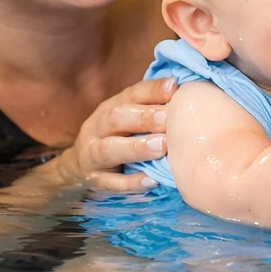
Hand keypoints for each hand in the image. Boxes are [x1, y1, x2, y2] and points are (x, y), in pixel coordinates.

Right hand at [55, 76, 175, 191]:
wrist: (79, 167)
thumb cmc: (117, 138)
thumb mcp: (128, 119)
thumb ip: (153, 110)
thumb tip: (191, 99)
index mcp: (110, 108)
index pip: (131, 94)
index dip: (152, 91)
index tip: (174, 88)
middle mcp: (97, 128)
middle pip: (116, 117)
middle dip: (143, 117)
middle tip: (168, 119)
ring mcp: (91, 155)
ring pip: (108, 149)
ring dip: (136, 147)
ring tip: (161, 147)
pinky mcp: (94, 180)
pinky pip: (110, 182)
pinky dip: (130, 183)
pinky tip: (150, 181)